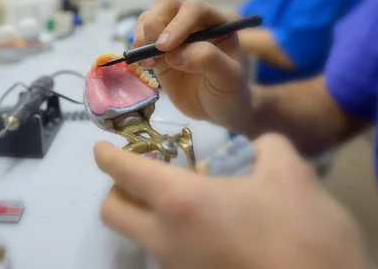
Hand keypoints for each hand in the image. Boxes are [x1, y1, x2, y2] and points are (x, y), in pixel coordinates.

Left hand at [94, 134, 372, 268]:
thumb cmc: (299, 233)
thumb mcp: (291, 177)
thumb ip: (269, 149)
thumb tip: (264, 145)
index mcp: (179, 201)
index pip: (124, 172)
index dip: (107, 155)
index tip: (102, 147)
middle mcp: (166, 238)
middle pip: (113, 212)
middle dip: (116, 189)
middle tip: (142, 174)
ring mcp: (177, 267)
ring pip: (140, 237)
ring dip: (146, 214)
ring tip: (184, 199)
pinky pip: (168, 255)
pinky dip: (173, 236)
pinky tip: (210, 228)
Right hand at [133, 0, 250, 131]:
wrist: (217, 109)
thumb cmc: (229, 92)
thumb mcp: (229, 78)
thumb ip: (208, 60)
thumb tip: (175, 54)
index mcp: (216, 22)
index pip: (194, 9)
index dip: (178, 23)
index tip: (166, 47)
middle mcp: (193, 23)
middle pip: (166, 4)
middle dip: (155, 24)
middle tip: (154, 51)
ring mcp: (173, 35)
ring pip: (150, 17)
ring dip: (143, 35)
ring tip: (149, 62)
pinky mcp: (158, 50)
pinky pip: (141, 38)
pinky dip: (137, 48)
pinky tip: (146, 65)